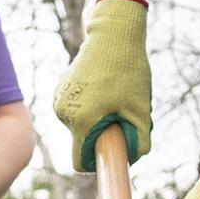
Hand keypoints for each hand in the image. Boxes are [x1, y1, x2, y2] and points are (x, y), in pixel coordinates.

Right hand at [53, 0, 151, 171]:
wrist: (113, 34)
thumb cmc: (128, 72)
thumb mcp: (140, 111)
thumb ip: (139, 141)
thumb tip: (133, 158)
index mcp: (82, 122)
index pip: (80, 162)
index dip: (97, 163)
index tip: (112, 153)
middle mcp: (64, 114)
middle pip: (83, 141)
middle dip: (102, 135)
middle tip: (122, 112)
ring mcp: (59, 100)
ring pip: (80, 125)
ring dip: (96, 119)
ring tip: (114, 96)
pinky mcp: (60, 89)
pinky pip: (75, 110)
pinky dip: (89, 106)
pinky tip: (102, 86)